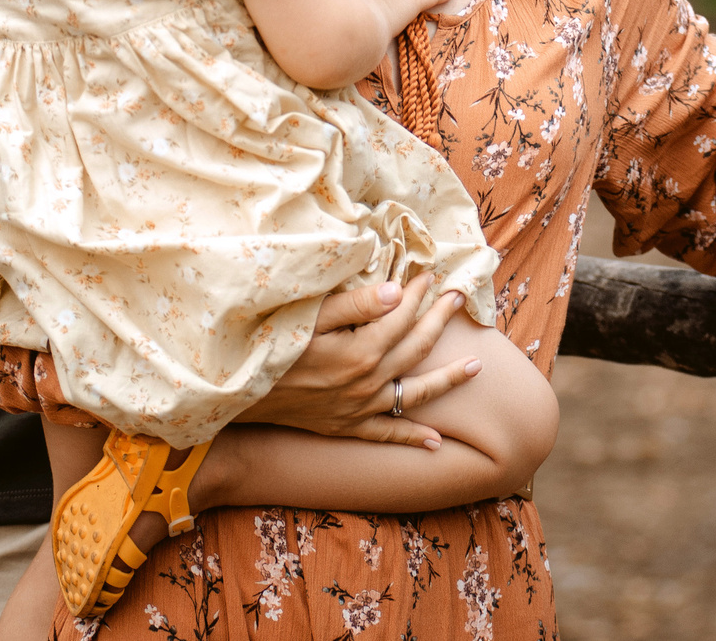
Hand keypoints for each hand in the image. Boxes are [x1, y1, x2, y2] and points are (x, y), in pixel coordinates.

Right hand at [233, 272, 478, 448]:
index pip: (401, 316)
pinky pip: (386, 434)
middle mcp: (366, 382)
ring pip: (415, 393)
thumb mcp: (308, 316)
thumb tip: (398, 290)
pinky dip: (412, 437)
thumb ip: (355, 304)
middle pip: (415, 348)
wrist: (238, 395)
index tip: (429, 274)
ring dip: (447, 379)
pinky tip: (436, 442)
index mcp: (359, 350)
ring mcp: (359, 408)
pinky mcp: (346, 427)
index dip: (417, 293)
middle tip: (459, 299)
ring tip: (477, 366)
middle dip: (439, 320)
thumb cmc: (270, 345)